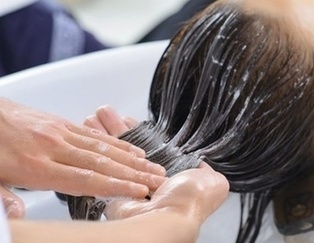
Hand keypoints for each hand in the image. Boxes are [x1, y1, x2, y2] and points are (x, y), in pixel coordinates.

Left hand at [0, 98, 165, 217]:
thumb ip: (4, 198)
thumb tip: (19, 215)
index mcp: (35, 165)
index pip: (85, 179)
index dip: (115, 187)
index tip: (138, 191)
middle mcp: (52, 146)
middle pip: (102, 163)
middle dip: (134, 173)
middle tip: (158, 181)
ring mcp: (58, 132)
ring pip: (103, 148)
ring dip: (132, 159)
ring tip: (153, 167)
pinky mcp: (59, 122)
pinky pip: (94, 135)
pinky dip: (116, 143)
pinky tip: (131, 150)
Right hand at [87, 107, 228, 222]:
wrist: (168, 216)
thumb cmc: (190, 199)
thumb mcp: (214, 183)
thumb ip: (207, 172)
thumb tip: (204, 166)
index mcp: (166, 175)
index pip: (148, 149)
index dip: (138, 132)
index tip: (128, 118)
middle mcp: (143, 179)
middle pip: (126, 147)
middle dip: (116, 128)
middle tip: (107, 112)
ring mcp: (125, 182)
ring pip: (111, 151)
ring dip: (104, 130)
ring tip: (98, 113)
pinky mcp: (108, 186)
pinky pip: (100, 161)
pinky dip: (94, 142)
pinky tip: (90, 125)